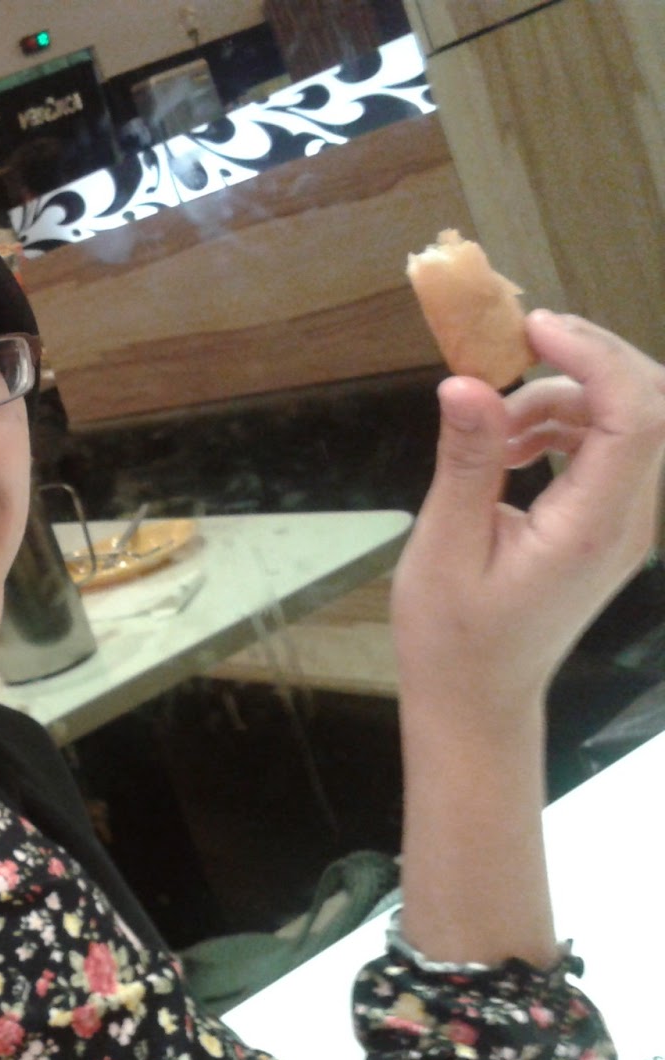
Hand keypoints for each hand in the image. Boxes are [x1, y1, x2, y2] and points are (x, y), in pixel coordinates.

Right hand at [391, 310, 664, 716]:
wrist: (476, 699)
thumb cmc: (452, 638)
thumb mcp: (445, 548)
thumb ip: (466, 463)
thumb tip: (464, 384)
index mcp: (593, 527)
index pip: (634, 414)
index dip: (594, 355)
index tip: (530, 330)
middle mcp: (626, 520)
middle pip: (648, 406)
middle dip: (587, 360)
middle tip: (514, 346)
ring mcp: (623, 523)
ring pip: (629, 421)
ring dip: (566, 396)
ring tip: (494, 424)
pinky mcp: (606, 525)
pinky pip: (608, 450)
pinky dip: (564, 426)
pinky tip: (510, 447)